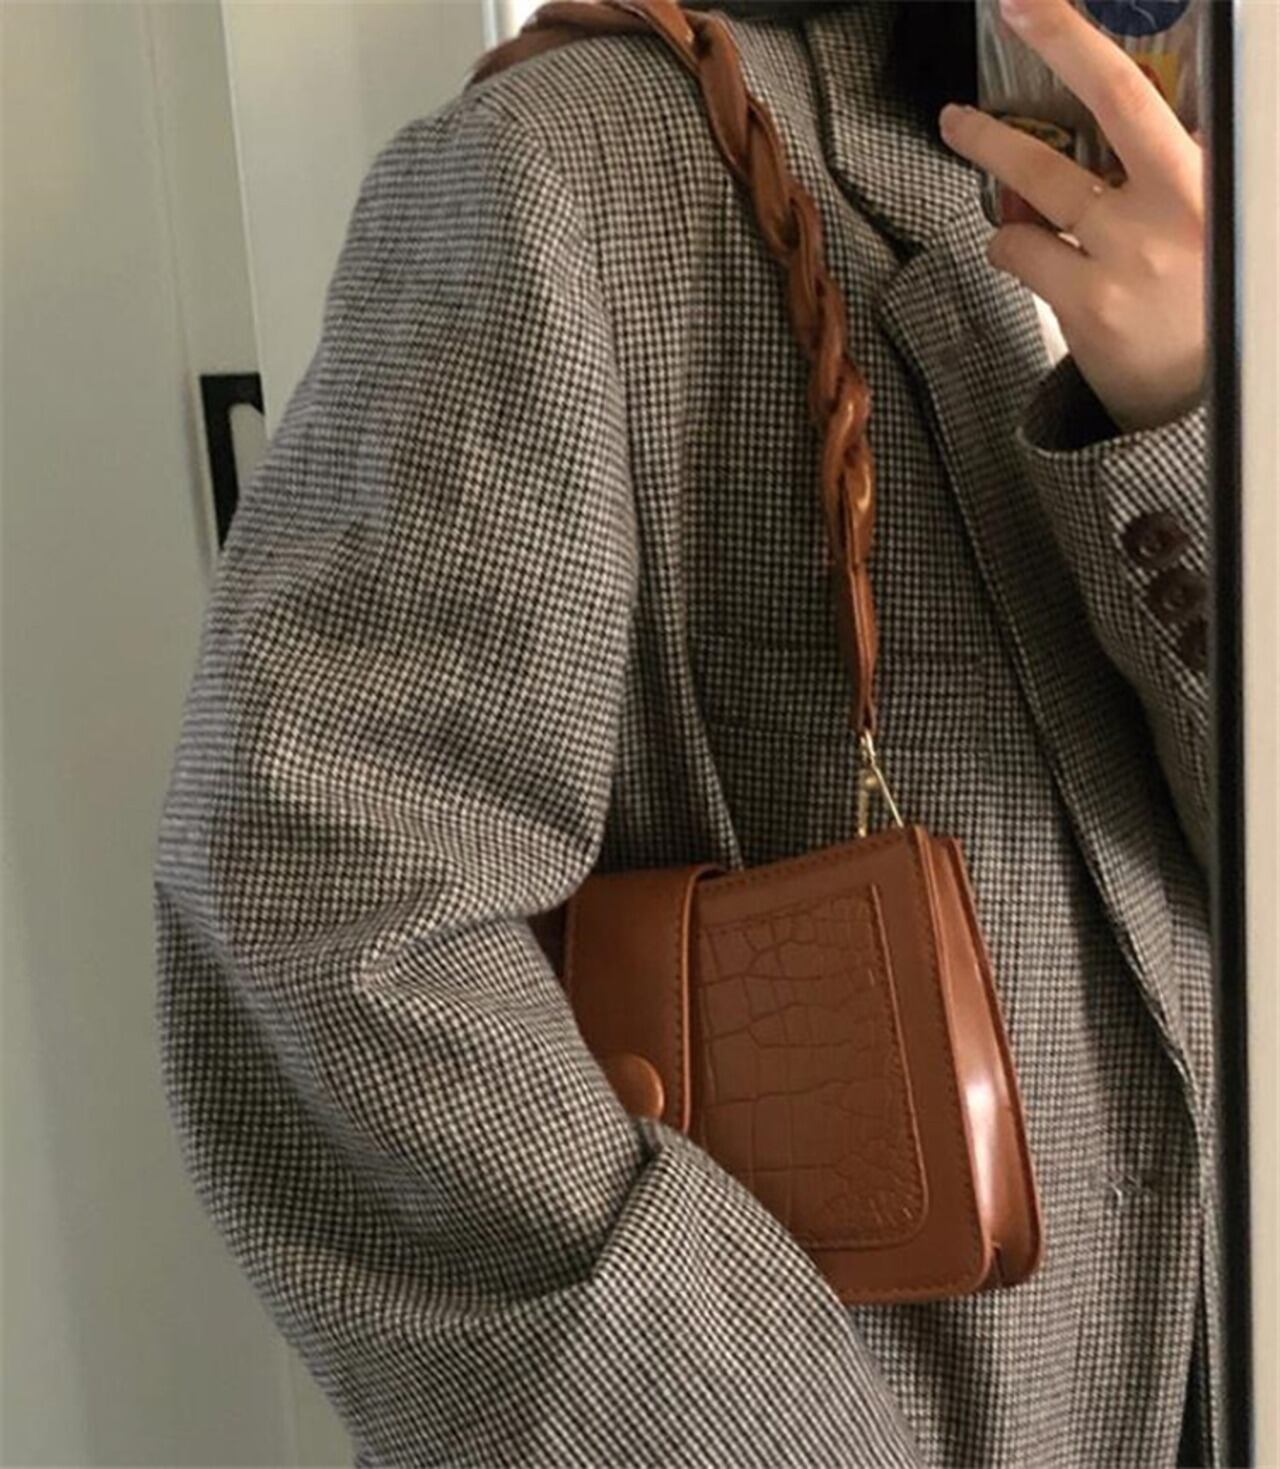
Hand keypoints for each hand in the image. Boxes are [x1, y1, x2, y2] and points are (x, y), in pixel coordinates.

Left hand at [938, 0, 1205, 433]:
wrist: (1222, 382)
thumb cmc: (1209, 284)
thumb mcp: (1205, 210)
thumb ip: (1160, 166)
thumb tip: (1093, 119)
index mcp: (1197, 173)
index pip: (1128, 93)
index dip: (1070, 42)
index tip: (1027, 5)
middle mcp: (1163, 211)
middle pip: (1056, 153)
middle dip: (991, 129)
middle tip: (954, 112)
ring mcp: (1123, 261)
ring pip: (1028, 203)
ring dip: (996, 175)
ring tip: (980, 158)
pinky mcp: (1090, 307)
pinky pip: (1021, 256)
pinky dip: (1014, 249)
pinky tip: (1036, 257)